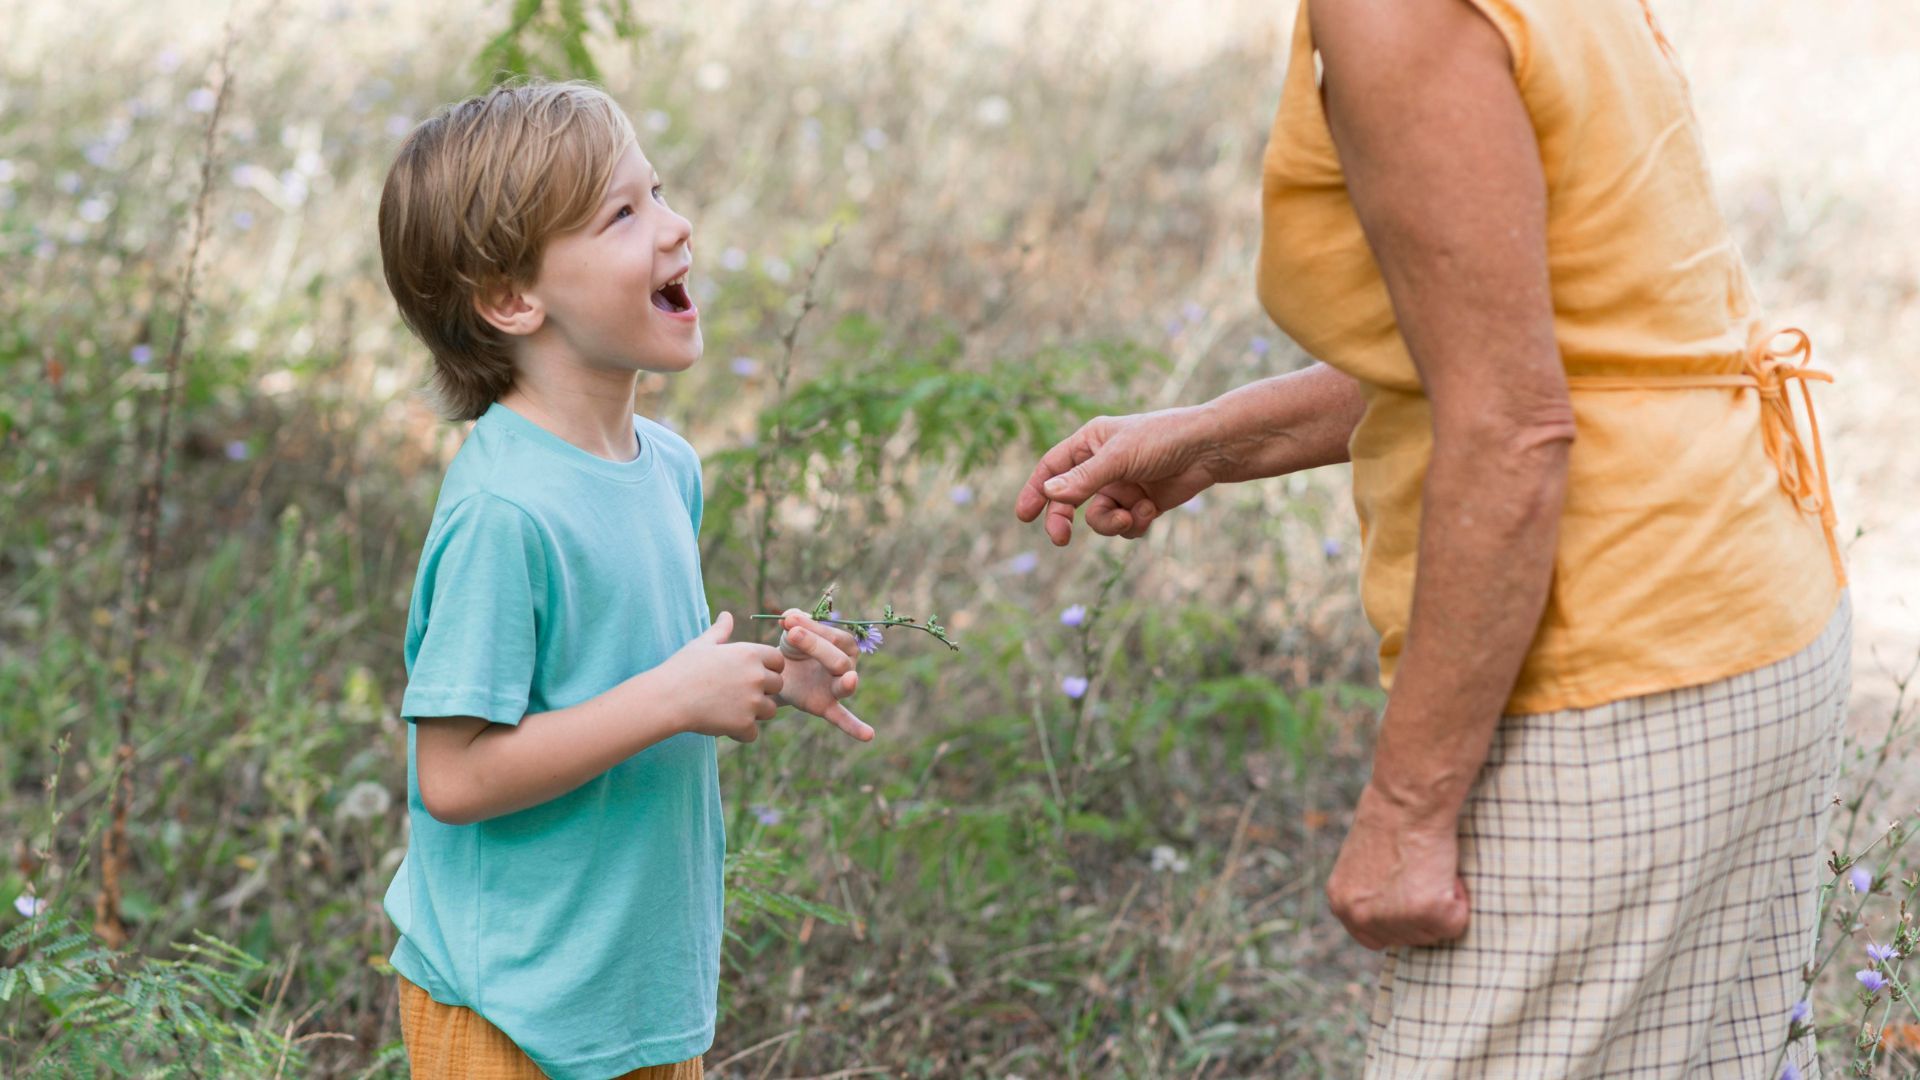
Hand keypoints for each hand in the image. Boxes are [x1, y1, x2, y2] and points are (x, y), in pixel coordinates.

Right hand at [662, 612, 785, 742]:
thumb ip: (720, 631)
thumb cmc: (682, 668)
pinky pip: (753, 733)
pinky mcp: (744, 723)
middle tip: (736, 694)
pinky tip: (722, 724)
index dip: (767, 668)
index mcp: (750, 653)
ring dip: (754, 713)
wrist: (667, 698)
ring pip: (769, 710)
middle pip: (778, 686)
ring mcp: (752, 701)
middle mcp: (757, 676)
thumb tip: (726, 615)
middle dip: (763, 691)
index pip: (779, 661)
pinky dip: (740, 732)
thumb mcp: (702, 644)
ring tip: (730, 709)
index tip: (748, 675)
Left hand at [773, 609, 871, 741]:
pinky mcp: (827, 707)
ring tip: (850, 680)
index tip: (789, 622)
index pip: (835, 636)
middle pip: (838, 659)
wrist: (777, 674)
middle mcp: (848, 666)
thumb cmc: (793, 648)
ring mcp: (838, 689)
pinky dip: (855, 727)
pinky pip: (843, 718)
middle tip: (792, 634)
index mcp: (844, 645)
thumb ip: (794, 620)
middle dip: (816, 645)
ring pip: (845, 685)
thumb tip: (789, 617)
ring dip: (848, 683)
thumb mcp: (791, 631)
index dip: (813, 627)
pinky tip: (868, 735)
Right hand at [1013, 408, 1219, 546]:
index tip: (1024, 516)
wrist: (1209, 450)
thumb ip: (1084, 479)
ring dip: (1111, 522)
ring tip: (1132, 514)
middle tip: (1061, 539)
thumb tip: (1050, 494)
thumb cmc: (1163, 440)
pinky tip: (1150, 511)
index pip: (1052, 468)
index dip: (1036, 491)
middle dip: (1064, 520)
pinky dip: (1134, 524)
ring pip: (1098, 518)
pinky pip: (1124, 526)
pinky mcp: (1141, 504)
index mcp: (1090, 443)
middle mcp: (1102, 465)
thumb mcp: (1119, 458)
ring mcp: (1122, 486)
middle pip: (1068, 500)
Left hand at [1325, 782, 1470, 949]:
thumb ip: (1371, 891)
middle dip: (1422, 911)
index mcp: (1341, 903)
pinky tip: (1443, 869)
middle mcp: (1359, 917)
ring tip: (1429, 865)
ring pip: (1434, 933)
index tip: (1409, 897)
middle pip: (1407, 939)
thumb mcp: (1363, 861)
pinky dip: (1459, 898)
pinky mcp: (1426, 912)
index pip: (1373, 938)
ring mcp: (1392, 918)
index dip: (1398, 920)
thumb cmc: (1390, 816)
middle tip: (1422, 870)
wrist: (1408, 798)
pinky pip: (1456, 922)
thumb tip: (1390, 905)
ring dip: (1441, 902)